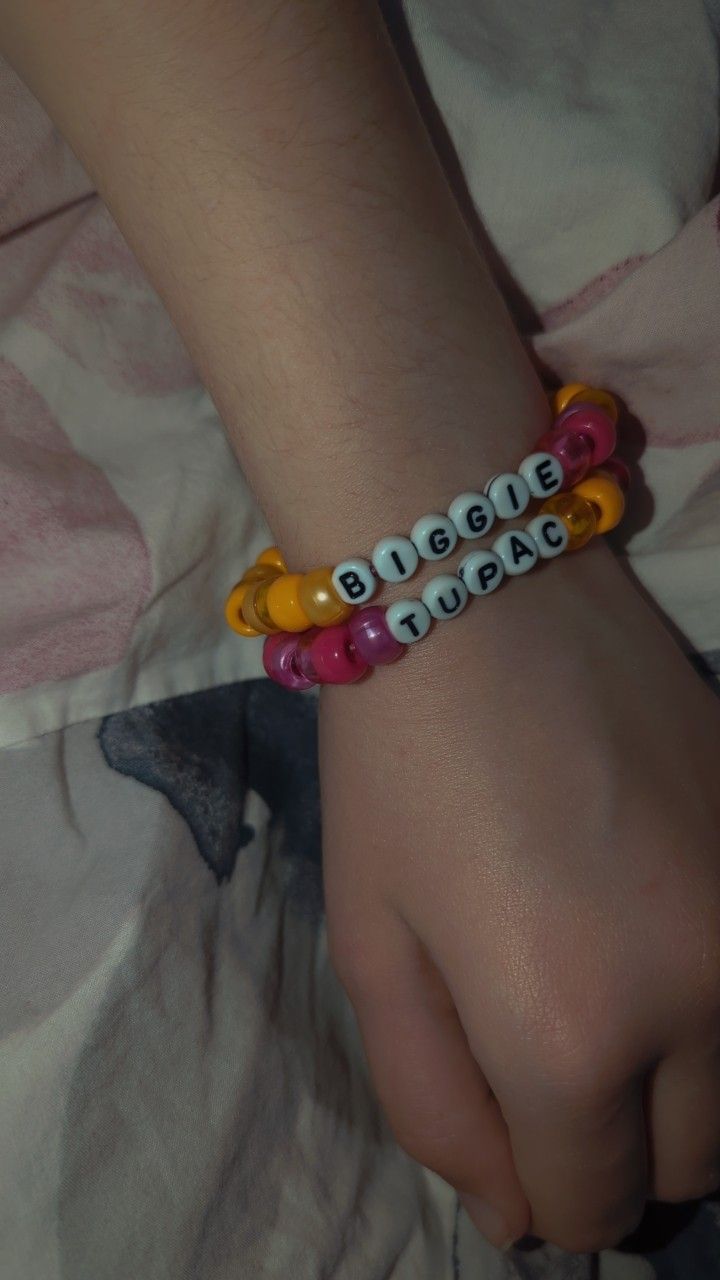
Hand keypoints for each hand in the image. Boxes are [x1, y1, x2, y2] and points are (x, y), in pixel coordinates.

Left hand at [321, 543, 719, 1251]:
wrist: (480, 589)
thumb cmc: (397, 768)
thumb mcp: (372, 946)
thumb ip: (434, 1104)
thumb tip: (513, 1213)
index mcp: (572, 1032)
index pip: (588, 1204)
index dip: (535, 1185)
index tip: (497, 1110)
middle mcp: (701, 995)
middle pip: (684, 1163)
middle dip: (605, 1139)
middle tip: (532, 1037)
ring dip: (668, 1078)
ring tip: (587, 972)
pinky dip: (705, 993)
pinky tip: (636, 906)